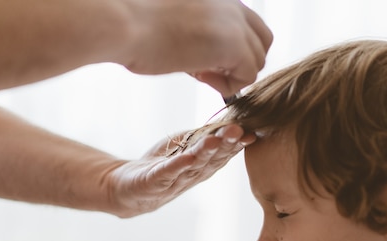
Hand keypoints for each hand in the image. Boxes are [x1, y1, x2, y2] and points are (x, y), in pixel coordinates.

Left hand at [108, 124, 255, 216]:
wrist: (129, 189)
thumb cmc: (162, 165)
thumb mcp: (185, 146)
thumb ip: (204, 136)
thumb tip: (228, 120)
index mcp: (203, 164)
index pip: (223, 153)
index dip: (238, 143)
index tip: (252, 131)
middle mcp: (193, 173)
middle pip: (212, 158)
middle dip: (226, 144)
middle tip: (238, 130)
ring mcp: (175, 179)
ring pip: (194, 164)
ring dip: (206, 152)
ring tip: (216, 139)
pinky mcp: (154, 182)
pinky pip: (167, 173)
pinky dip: (177, 165)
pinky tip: (187, 157)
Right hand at [122, 0, 272, 95]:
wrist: (123, 23)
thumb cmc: (136, 24)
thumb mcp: (176, 20)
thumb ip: (202, 33)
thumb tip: (210, 60)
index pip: (249, 25)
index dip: (235, 49)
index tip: (205, 58)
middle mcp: (232, 4)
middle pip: (262, 41)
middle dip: (242, 62)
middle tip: (209, 70)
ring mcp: (235, 23)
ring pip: (257, 61)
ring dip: (231, 75)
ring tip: (198, 71)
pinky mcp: (234, 45)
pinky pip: (248, 76)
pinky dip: (227, 86)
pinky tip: (199, 75)